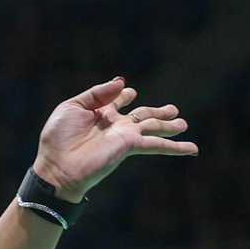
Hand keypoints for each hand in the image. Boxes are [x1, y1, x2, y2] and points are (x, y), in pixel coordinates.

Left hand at [32, 78, 194, 200]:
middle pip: (142, 114)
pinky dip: (175, 147)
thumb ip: (98, 93)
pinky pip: (156, 145)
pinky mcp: (130, 146)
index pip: (116, 100)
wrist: (57, 167)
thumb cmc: (58, 138)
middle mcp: (114, 124)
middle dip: (158, 111)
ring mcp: (124, 136)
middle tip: (174, 109)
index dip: (123, 94)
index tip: (129, 92)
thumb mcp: (73, 106)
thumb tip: (122, 82)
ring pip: (153, 127)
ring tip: (183, 123)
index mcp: (98, 113)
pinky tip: (192, 149)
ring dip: (168, 126)